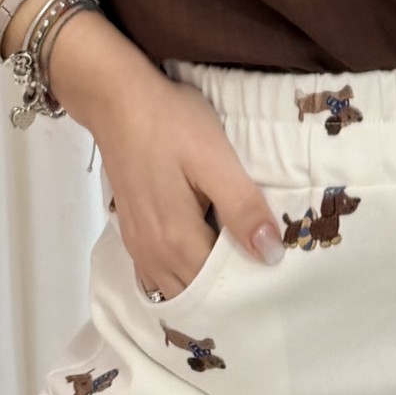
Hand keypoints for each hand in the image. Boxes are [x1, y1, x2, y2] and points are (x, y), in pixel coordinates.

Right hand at [43, 9, 285, 295]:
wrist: (116, 100)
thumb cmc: (171, 123)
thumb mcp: (215, 158)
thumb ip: (242, 207)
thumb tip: (272, 255)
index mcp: (177, 241)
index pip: (220, 288)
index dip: (250, 284)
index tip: (279, 274)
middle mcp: (153, 255)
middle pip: (197, 294)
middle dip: (229, 290)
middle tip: (265, 271)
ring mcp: (138, 246)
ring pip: (176, 288)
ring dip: (206, 285)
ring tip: (240, 264)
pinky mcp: (132, 233)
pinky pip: (161, 273)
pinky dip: (184, 274)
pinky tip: (205, 252)